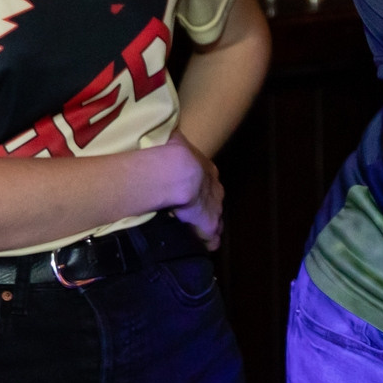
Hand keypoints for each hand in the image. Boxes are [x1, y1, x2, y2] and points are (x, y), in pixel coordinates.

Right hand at [163, 132, 225, 248]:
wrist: (176, 171)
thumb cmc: (170, 152)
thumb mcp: (173, 139)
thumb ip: (173, 140)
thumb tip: (167, 134)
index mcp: (207, 169)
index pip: (206, 183)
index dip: (198, 191)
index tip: (189, 197)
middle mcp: (215, 188)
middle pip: (212, 202)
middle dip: (204, 210)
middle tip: (190, 218)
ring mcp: (214, 207)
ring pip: (215, 220)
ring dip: (205, 228)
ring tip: (194, 236)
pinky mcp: (209, 224)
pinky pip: (211, 238)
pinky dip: (205, 242)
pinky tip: (199, 248)